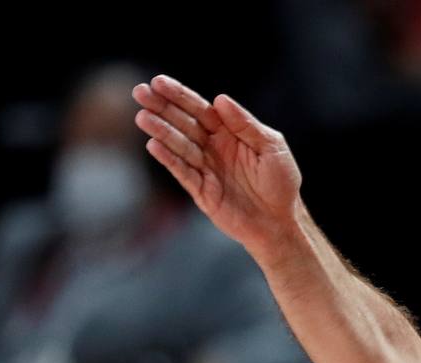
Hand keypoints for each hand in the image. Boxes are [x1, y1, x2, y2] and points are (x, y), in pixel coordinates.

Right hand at [131, 75, 301, 255]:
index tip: (158, 82)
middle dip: (162, 108)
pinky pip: (183, 172)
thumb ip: (247, 125)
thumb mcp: (272, 148)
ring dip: (161, 131)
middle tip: (140, 92)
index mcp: (229, 133)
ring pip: (180, 145)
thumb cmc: (281, 183)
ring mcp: (205, 169)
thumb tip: (220, 99)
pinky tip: (153, 145)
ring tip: (143, 117)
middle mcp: (213, 148)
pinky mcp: (201, 191)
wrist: (281, 222)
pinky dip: (169, 159)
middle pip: (184, 123)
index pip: (201, 110)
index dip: (180, 96)